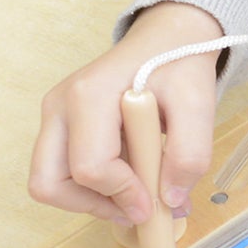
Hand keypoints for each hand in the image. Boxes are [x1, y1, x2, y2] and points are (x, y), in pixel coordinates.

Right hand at [29, 2, 222, 224]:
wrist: (166, 41)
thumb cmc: (179, 68)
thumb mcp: (199, 106)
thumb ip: (190, 155)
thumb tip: (170, 199)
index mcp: (89, 96)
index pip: (90, 169)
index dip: (124, 195)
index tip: (156, 202)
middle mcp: (59, 106)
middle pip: (49, 183)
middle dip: (93, 205)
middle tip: (136, 206)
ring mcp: (54, 116)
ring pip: (50, 183)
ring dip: (92, 199)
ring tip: (136, 190)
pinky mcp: (60, 126)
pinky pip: (62, 172)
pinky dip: (92, 187)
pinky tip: (129, 176)